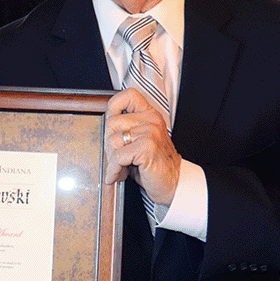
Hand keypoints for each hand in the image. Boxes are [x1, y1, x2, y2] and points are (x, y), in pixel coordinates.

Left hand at [105, 88, 180, 205]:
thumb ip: (127, 130)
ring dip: (112, 159)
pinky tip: (118, 175)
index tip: (110, 119)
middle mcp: (151, 120)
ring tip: (121, 167)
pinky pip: (118, 156)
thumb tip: (104, 127)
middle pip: (112, 122)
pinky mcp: (146, 147)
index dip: (114, 105)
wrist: (174, 184)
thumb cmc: (155, 165)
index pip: (128, 96)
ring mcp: (150, 132)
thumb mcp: (141, 141)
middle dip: (109, 144)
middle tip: (116, 157)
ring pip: (113, 140)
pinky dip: (114, 170)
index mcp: (150, 115)